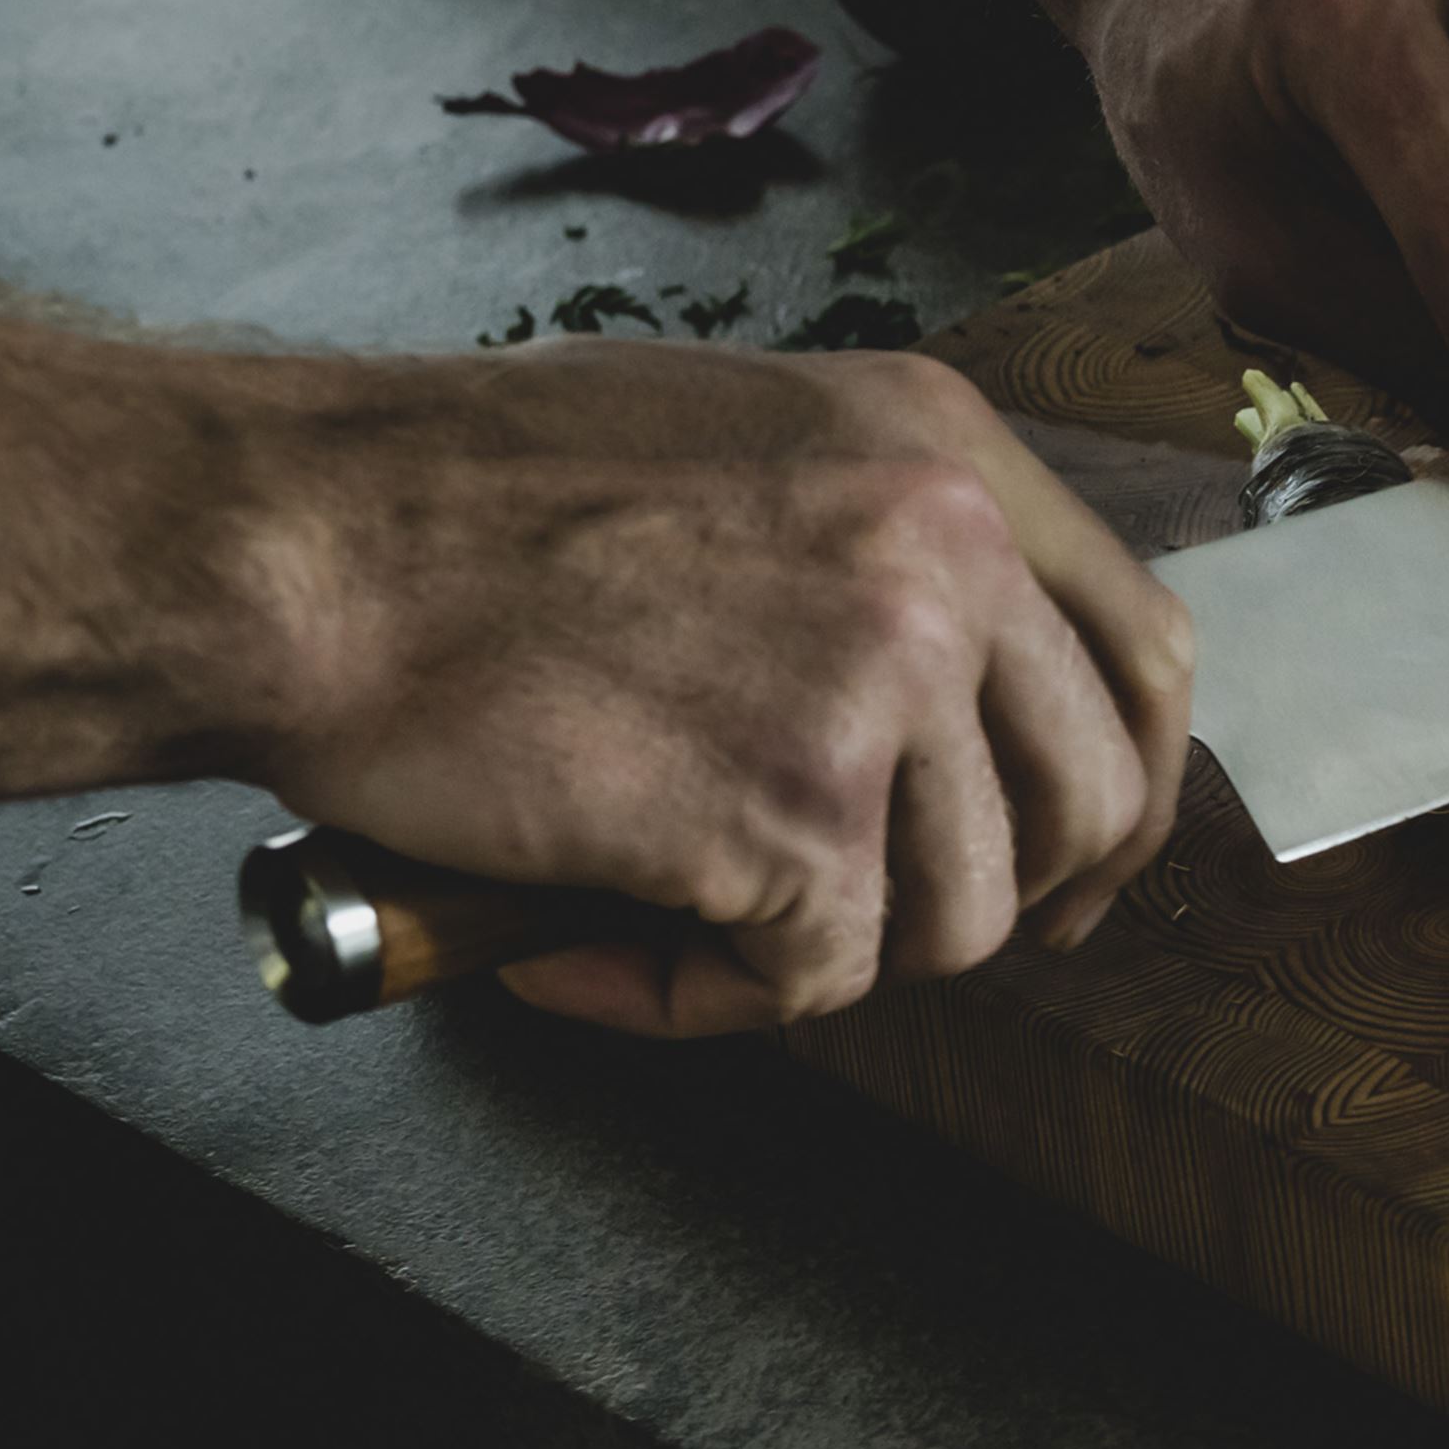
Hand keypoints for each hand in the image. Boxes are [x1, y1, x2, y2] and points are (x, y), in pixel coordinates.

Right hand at [258, 341, 1192, 1034]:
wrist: (305, 545)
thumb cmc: (473, 504)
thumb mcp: (747, 446)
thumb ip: (883, 548)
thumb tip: (966, 693)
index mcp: (947, 447)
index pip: (1143, 645)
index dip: (1128, 781)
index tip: (1076, 857)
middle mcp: (946, 545)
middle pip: (1092, 793)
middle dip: (1013, 897)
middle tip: (895, 931)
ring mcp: (883, 672)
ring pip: (960, 910)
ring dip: (827, 952)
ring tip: (681, 915)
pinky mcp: (796, 807)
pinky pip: (815, 981)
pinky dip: (696, 1002)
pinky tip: (583, 947)